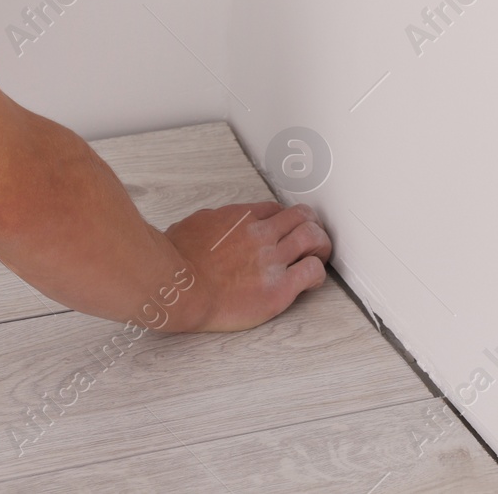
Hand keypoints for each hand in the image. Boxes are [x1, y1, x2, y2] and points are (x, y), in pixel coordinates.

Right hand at [164, 201, 330, 331]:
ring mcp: (271, 260)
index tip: (286, 231)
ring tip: (319, 256)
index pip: (276, 209)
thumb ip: (213, 223)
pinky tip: (310, 281)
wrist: (179, 289)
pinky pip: (312, 272)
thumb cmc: (177, 263)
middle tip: (312, 239)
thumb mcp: (193, 226)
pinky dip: (317, 274)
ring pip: (313, 237)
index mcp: (239, 217)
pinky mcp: (278, 288)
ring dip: (321, 245)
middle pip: (302, 216)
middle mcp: (260, 234)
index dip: (285, 220)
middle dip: (311, 225)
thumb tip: (216, 225)